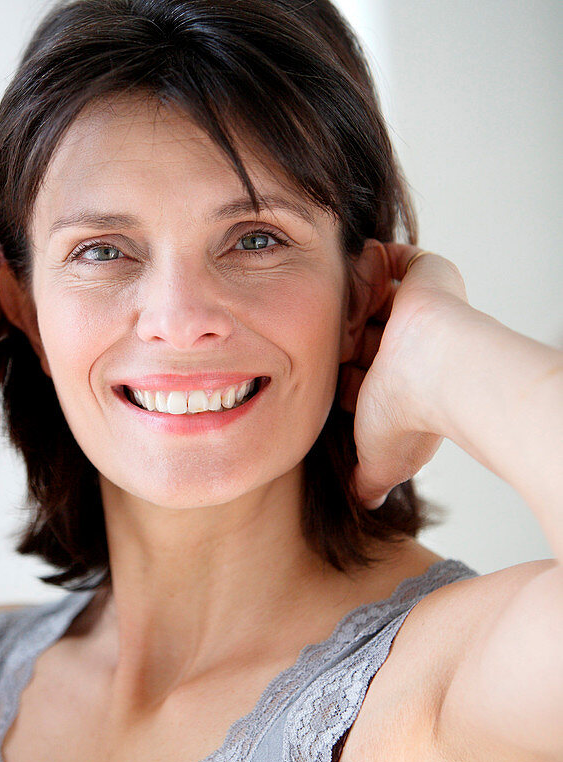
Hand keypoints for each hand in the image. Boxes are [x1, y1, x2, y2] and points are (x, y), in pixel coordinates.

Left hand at [339, 244, 469, 508]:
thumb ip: (369, 481)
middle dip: (339, 333)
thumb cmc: (410, 416)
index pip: (355, 368)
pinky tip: (356, 272)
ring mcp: (418, 309)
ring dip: (351, 297)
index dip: (335, 370)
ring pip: (372, 296)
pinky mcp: (427, 275)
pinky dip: (373, 261)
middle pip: (360, 330)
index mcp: (396, 382)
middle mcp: (407, 346)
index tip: (322, 372)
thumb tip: (364, 504)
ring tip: (334, 302)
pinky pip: (394, 257)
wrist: (441, 372)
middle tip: (322, 334)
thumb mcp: (380, 460)